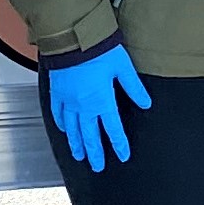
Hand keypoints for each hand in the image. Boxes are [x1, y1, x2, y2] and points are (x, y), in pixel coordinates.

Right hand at [46, 46, 153, 172]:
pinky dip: (61, 124)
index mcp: (102, 100)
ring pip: (72, 129)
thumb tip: (146, 104)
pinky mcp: (57, 92)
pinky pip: (58, 114)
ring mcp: (68, 100)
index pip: (113, 129)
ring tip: (79, 155)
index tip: (123, 156)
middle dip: (95, 152)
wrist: (72, 37)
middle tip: (97, 167)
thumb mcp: (123, 67)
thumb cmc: (99, 48)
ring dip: (76, 144)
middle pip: (89, 135)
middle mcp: (83, 105)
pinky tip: (63, 130)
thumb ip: (134, 88)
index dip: (119, 144)